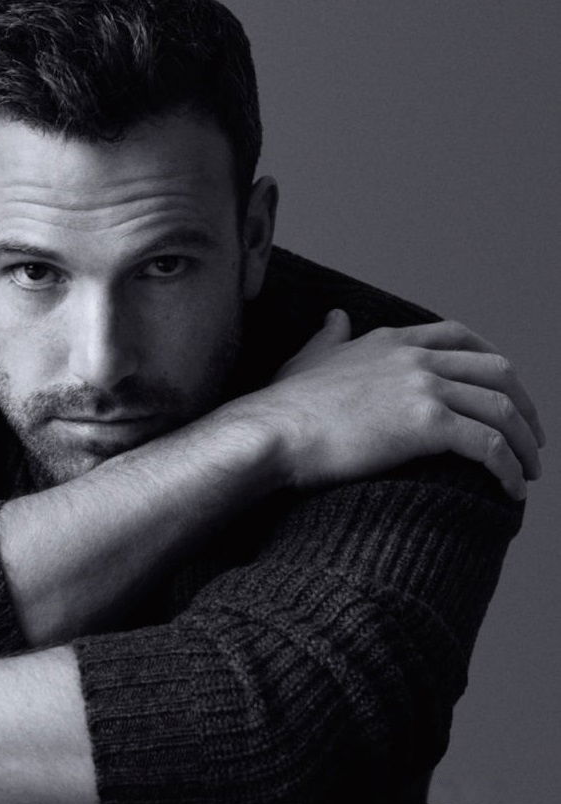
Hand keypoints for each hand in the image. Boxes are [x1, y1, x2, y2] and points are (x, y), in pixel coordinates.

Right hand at [248, 310, 544, 498]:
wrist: (273, 432)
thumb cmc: (285, 406)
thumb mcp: (308, 358)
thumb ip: (329, 336)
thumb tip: (336, 316)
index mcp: (391, 340)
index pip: (460, 337)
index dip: (492, 362)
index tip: (504, 390)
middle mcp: (414, 356)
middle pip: (496, 370)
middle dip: (523, 404)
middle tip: (530, 436)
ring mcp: (423, 386)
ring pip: (502, 409)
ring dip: (524, 442)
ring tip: (529, 470)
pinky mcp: (427, 423)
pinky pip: (490, 446)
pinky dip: (509, 468)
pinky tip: (512, 488)